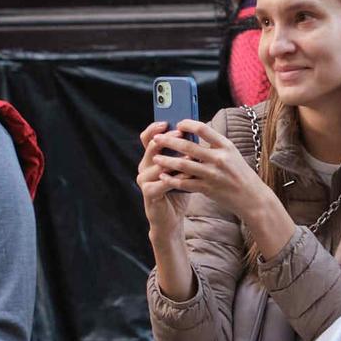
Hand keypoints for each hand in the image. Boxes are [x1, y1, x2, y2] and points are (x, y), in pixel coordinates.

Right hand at [136, 121, 188, 239]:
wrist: (170, 219)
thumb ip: (182, 154)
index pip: (147, 138)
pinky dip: (176, 177)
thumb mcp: (180, 169)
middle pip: (151, 147)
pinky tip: (189, 173)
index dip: (155, 128)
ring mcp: (144, 180)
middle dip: (167, 139)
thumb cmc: (177, 192)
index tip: (168, 121)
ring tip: (190, 154)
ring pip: (158, 164)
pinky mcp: (148, 193)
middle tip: (181, 133)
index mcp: (150, 158)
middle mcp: (143, 167)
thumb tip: (196, 134)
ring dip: (175, 158)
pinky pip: (162, 182)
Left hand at [147, 119, 273, 221]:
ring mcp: (212, 174)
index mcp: (225, 146)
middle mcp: (219, 158)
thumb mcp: (232, 154)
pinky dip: (172, 180)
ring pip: (183, 165)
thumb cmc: (240, 174)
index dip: (188, 124)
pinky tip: (162, 176)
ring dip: (166, 161)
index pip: (203, 129)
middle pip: (188, 146)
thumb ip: (215, 145)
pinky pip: (185, 183)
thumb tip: (194, 134)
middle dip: (169, 142)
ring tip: (155, 158)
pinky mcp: (207, 189)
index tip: (178, 124)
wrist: (252, 197)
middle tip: (157, 139)